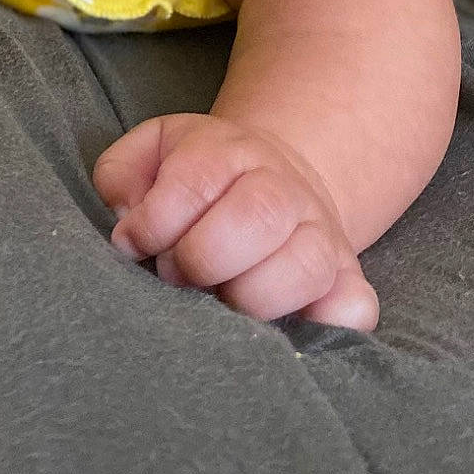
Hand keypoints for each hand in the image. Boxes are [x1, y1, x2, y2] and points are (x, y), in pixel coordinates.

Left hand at [92, 112, 378, 330]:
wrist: (274, 181)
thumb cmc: (198, 180)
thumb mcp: (152, 153)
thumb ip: (121, 173)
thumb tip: (125, 218)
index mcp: (231, 150)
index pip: (196, 180)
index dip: (155, 221)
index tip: (134, 243)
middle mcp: (285, 188)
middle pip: (257, 217)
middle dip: (201, 257)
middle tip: (177, 273)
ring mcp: (323, 235)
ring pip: (305, 267)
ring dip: (248, 296)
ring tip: (219, 298)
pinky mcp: (346, 282)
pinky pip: (352, 309)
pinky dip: (320, 323)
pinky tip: (281, 323)